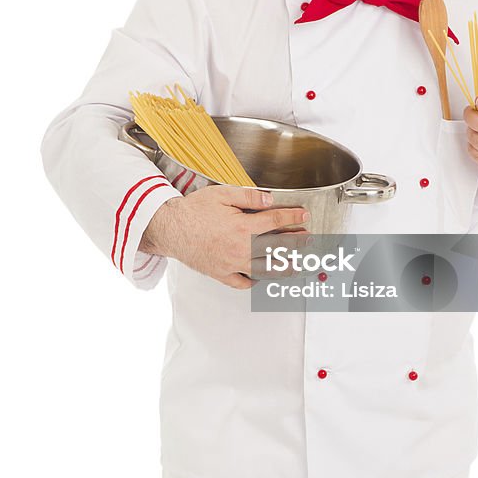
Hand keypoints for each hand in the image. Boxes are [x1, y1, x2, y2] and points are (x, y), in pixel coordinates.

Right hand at [139, 185, 309, 289]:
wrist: (169, 228)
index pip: (274, 222)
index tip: (303, 216)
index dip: (292, 218)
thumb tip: (269, 199)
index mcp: (242, 227)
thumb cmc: (193, 211)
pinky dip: (254, 281)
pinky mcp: (221, 274)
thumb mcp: (222, 195)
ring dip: (283, 267)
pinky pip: (242, 283)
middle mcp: (240, 249)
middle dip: (296, 243)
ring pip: (264, 269)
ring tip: (296, 264)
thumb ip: (248, 197)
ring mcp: (231, 264)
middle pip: (276, 248)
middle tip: (308, 240)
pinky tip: (262, 277)